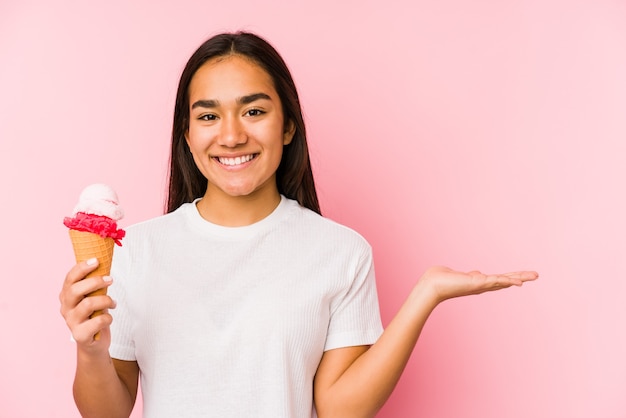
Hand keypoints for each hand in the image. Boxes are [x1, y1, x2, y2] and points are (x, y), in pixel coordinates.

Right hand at [59, 258, 115, 349]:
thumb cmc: (94, 315)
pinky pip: (97, 321)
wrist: (94, 342)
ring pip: (88, 304)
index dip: (82, 268)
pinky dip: (107, 317)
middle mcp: (65, 308)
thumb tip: (103, 264)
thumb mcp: (93, 297)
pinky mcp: (80, 335)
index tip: (96, 261)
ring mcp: (71, 322)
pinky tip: (108, 318)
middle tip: (110, 279)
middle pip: (75, 290)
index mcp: (66, 296)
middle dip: (95, 282)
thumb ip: (94, 285)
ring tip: (113, 302)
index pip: (70, 279)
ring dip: (106, 300)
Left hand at [419, 266, 537, 303]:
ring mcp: (481, 284)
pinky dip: (507, 280)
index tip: (523, 277)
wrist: (432, 285)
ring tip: (534, 276)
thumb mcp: (461, 275)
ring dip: (519, 277)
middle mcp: (482, 285)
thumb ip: (471, 275)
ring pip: (504, 280)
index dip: (511, 277)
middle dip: (521, 277)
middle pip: (506, 280)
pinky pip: (495, 281)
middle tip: (537, 275)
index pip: (499, 279)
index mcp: (479, 282)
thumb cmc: (442, 280)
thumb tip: (477, 273)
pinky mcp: (477, 283)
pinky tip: (517, 281)